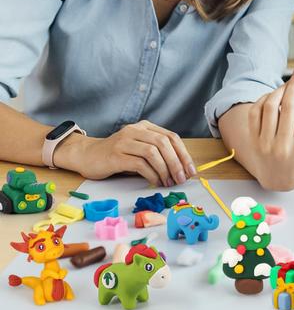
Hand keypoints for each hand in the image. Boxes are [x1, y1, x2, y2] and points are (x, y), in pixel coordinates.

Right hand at [54, 120, 195, 186]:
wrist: (87, 155)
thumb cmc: (117, 155)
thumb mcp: (139, 149)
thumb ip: (157, 154)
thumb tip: (180, 169)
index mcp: (145, 127)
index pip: (171, 137)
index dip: (183, 154)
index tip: (190, 170)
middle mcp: (136, 130)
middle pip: (164, 143)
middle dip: (177, 162)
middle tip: (182, 178)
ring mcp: (125, 141)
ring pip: (153, 152)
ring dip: (165, 169)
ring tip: (169, 182)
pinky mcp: (116, 155)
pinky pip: (139, 163)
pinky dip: (151, 174)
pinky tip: (155, 182)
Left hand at [247, 60, 293, 189]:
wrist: (279, 180)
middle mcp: (284, 144)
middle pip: (289, 103)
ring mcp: (266, 143)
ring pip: (271, 105)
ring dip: (281, 89)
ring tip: (289, 83)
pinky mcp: (253, 140)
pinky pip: (256, 112)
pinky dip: (265, 99)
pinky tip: (274, 96)